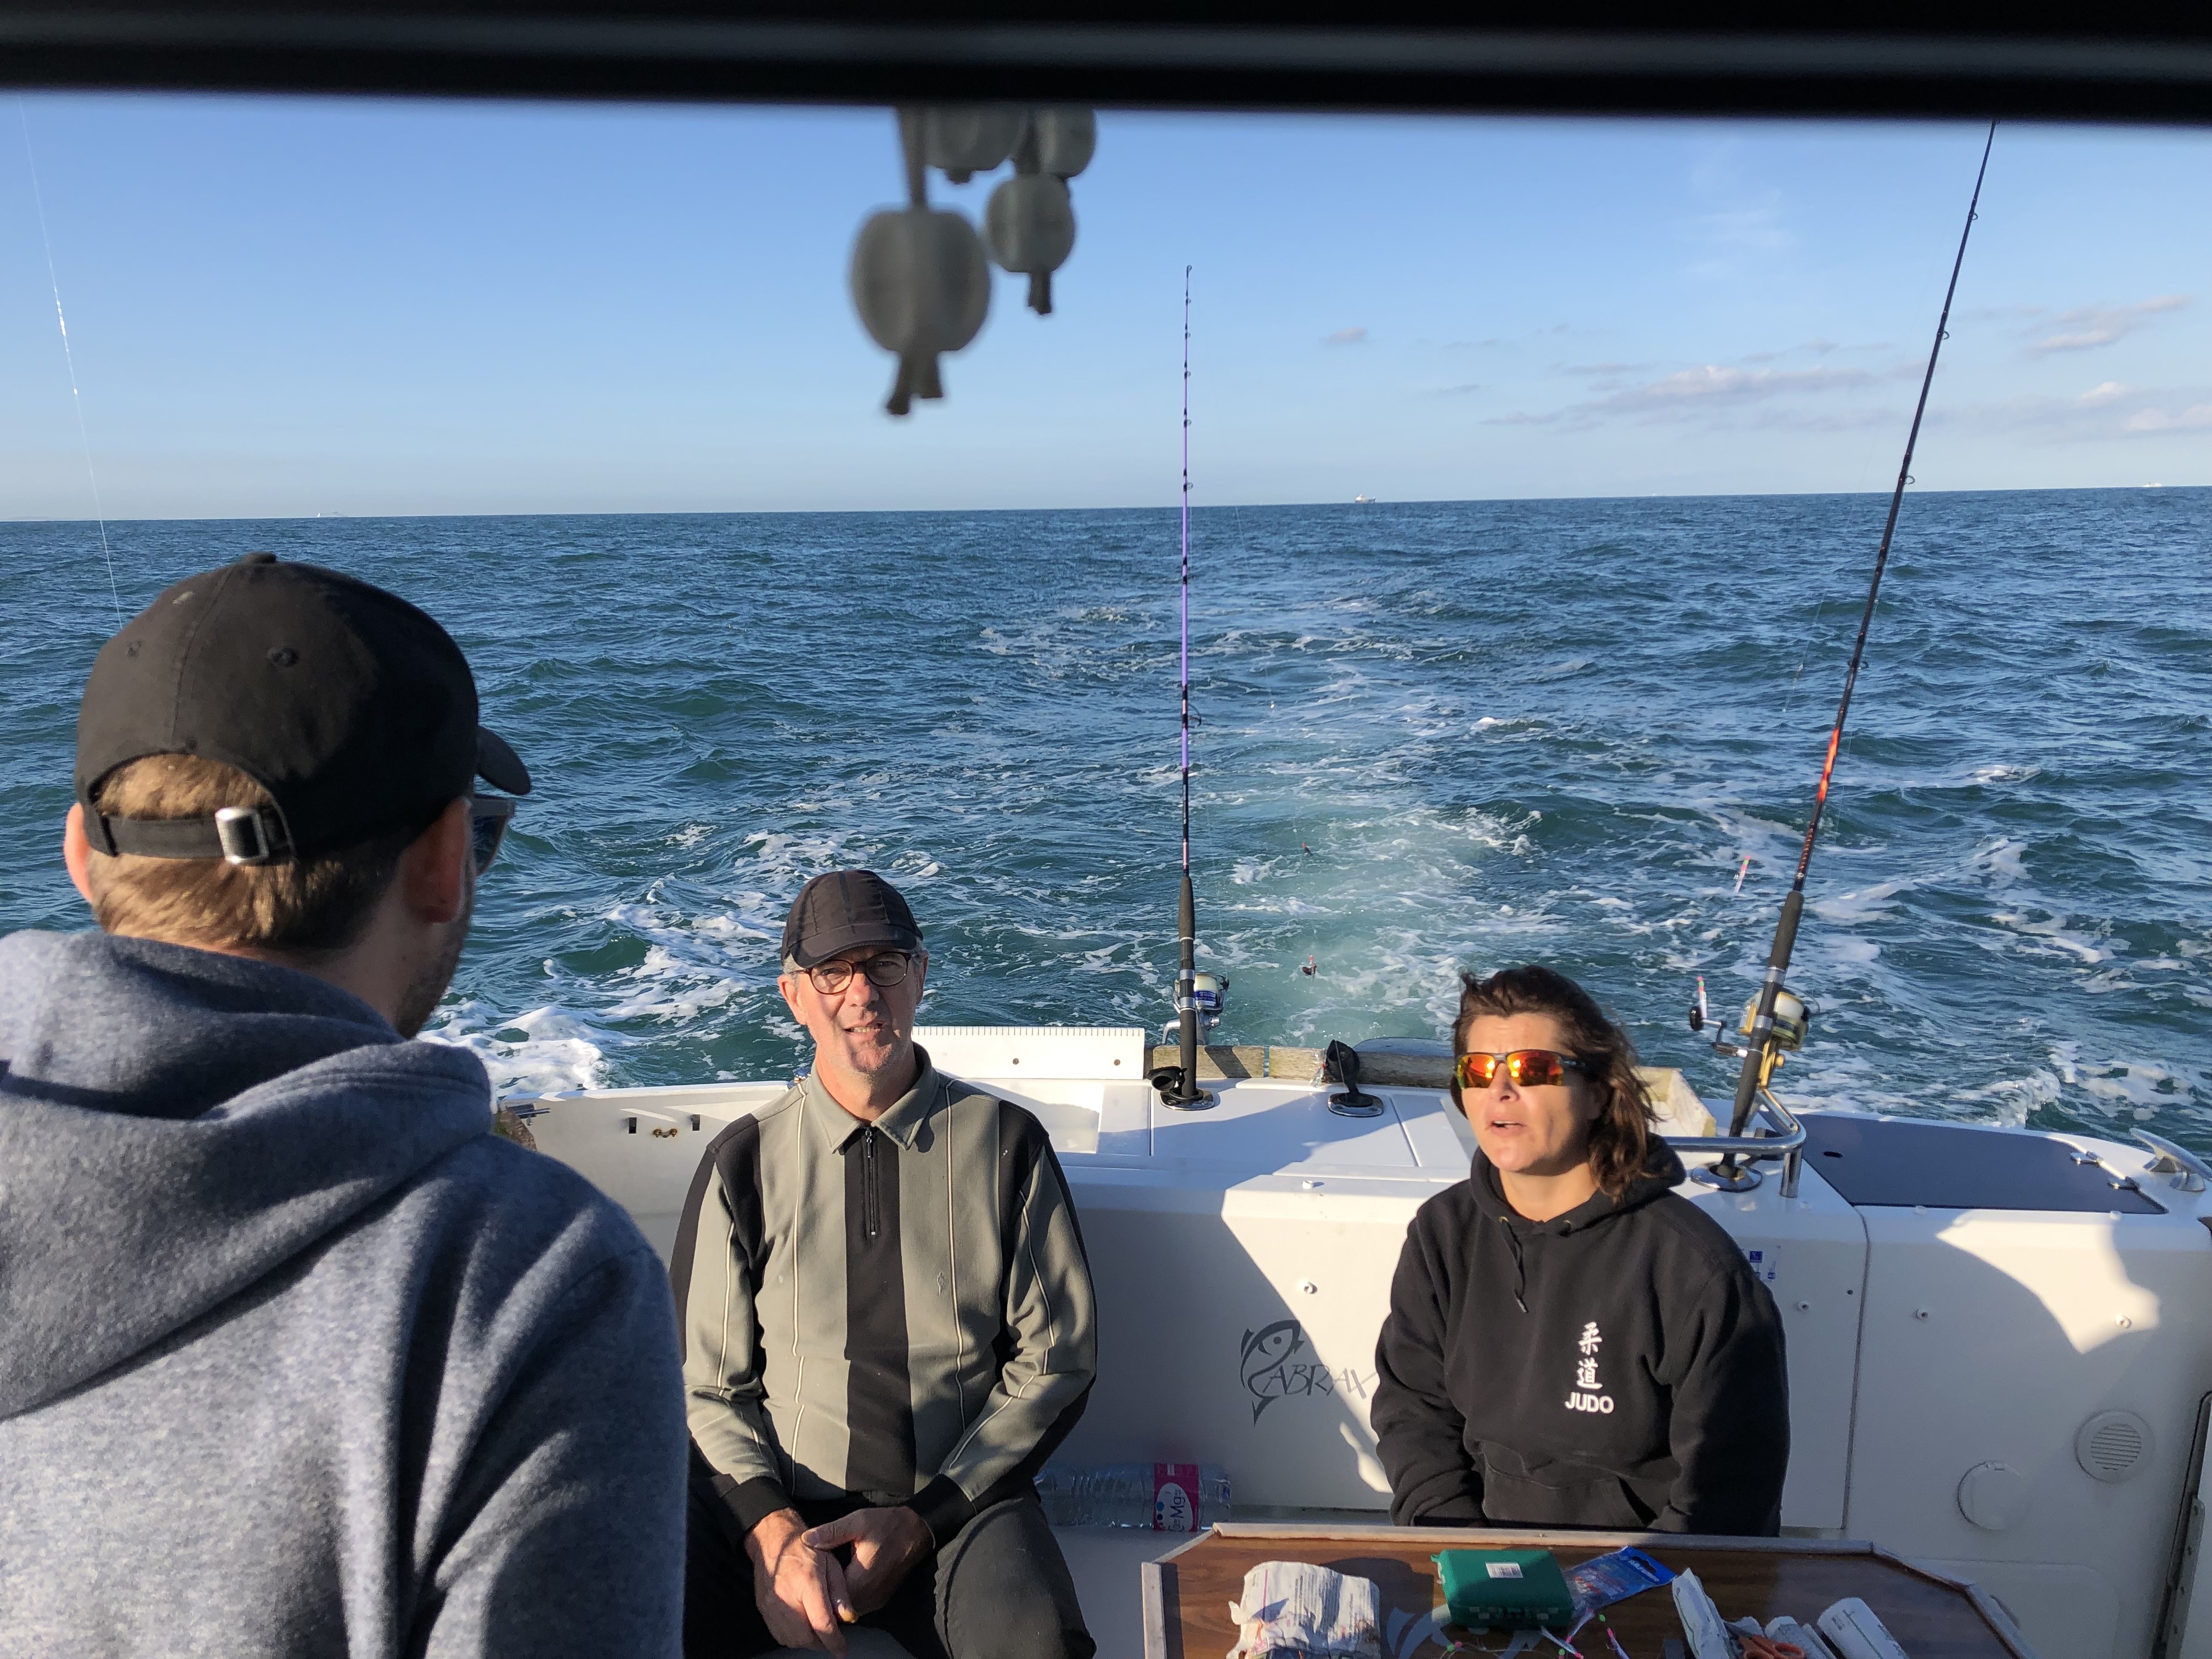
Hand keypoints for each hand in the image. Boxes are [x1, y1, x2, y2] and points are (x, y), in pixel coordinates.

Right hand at [745, 1508, 853, 1653]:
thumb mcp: (831, 1565)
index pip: (821, 1622)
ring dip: (808, 1640)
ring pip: (793, 1640)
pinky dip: (794, 1636)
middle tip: (831, 1634)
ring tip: (817, 1627)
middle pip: (806, 1637)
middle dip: (822, 1641)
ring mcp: (772, 1605)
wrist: (774, 1542)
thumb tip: (848, 1618)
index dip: (834, 1641)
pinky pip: (780, 1635)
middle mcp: (786, 1596)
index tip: (842, 1649)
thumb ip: (840, 1593)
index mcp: (807, 1582)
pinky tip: (802, 1624)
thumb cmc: (807, 1551)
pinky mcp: (764, 1610)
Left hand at [802, 1505, 931, 1615]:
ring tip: (823, 1584)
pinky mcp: (881, 1599)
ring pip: (849, 1610)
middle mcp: (869, 1597)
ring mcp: (877, 1600)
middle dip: (825, 1597)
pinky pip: (859, 1606)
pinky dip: (849, 1599)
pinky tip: (840, 1584)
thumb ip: (831, 1532)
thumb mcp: (857, 1521)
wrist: (917, 1531)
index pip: (830, 1599)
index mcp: (860, 1580)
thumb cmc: (887, 1525)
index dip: (816, 1591)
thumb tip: (805, 1540)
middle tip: (810, 1585)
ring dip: (837, 1600)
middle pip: (838, 1609)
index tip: (805, 1581)